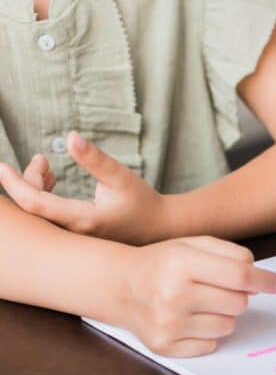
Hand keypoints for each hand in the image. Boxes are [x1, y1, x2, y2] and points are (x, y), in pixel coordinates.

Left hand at [0, 132, 169, 244]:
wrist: (161, 228)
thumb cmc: (143, 202)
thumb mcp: (122, 177)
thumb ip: (95, 159)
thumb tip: (71, 137)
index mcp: (84, 219)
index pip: (36, 203)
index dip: (15, 184)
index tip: (2, 166)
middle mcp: (75, 233)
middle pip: (34, 208)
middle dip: (29, 180)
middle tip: (41, 159)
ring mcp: (75, 237)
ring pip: (40, 213)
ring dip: (36, 187)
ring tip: (46, 167)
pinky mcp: (77, 236)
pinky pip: (48, 218)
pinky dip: (44, 197)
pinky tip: (53, 182)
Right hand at [113, 236, 275, 357]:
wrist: (120, 286)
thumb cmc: (164, 263)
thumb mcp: (194, 245)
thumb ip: (232, 256)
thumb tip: (260, 282)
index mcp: (180, 263)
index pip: (239, 277)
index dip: (265, 281)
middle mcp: (172, 295)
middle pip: (239, 304)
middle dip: (238, 296)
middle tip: (219, 289)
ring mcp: (167, 324)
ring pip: (228, 326)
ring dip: (223, 315)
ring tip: (200, 303)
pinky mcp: (165, 346)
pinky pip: (211, 344)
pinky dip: (208, 334)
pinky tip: (189, 319)